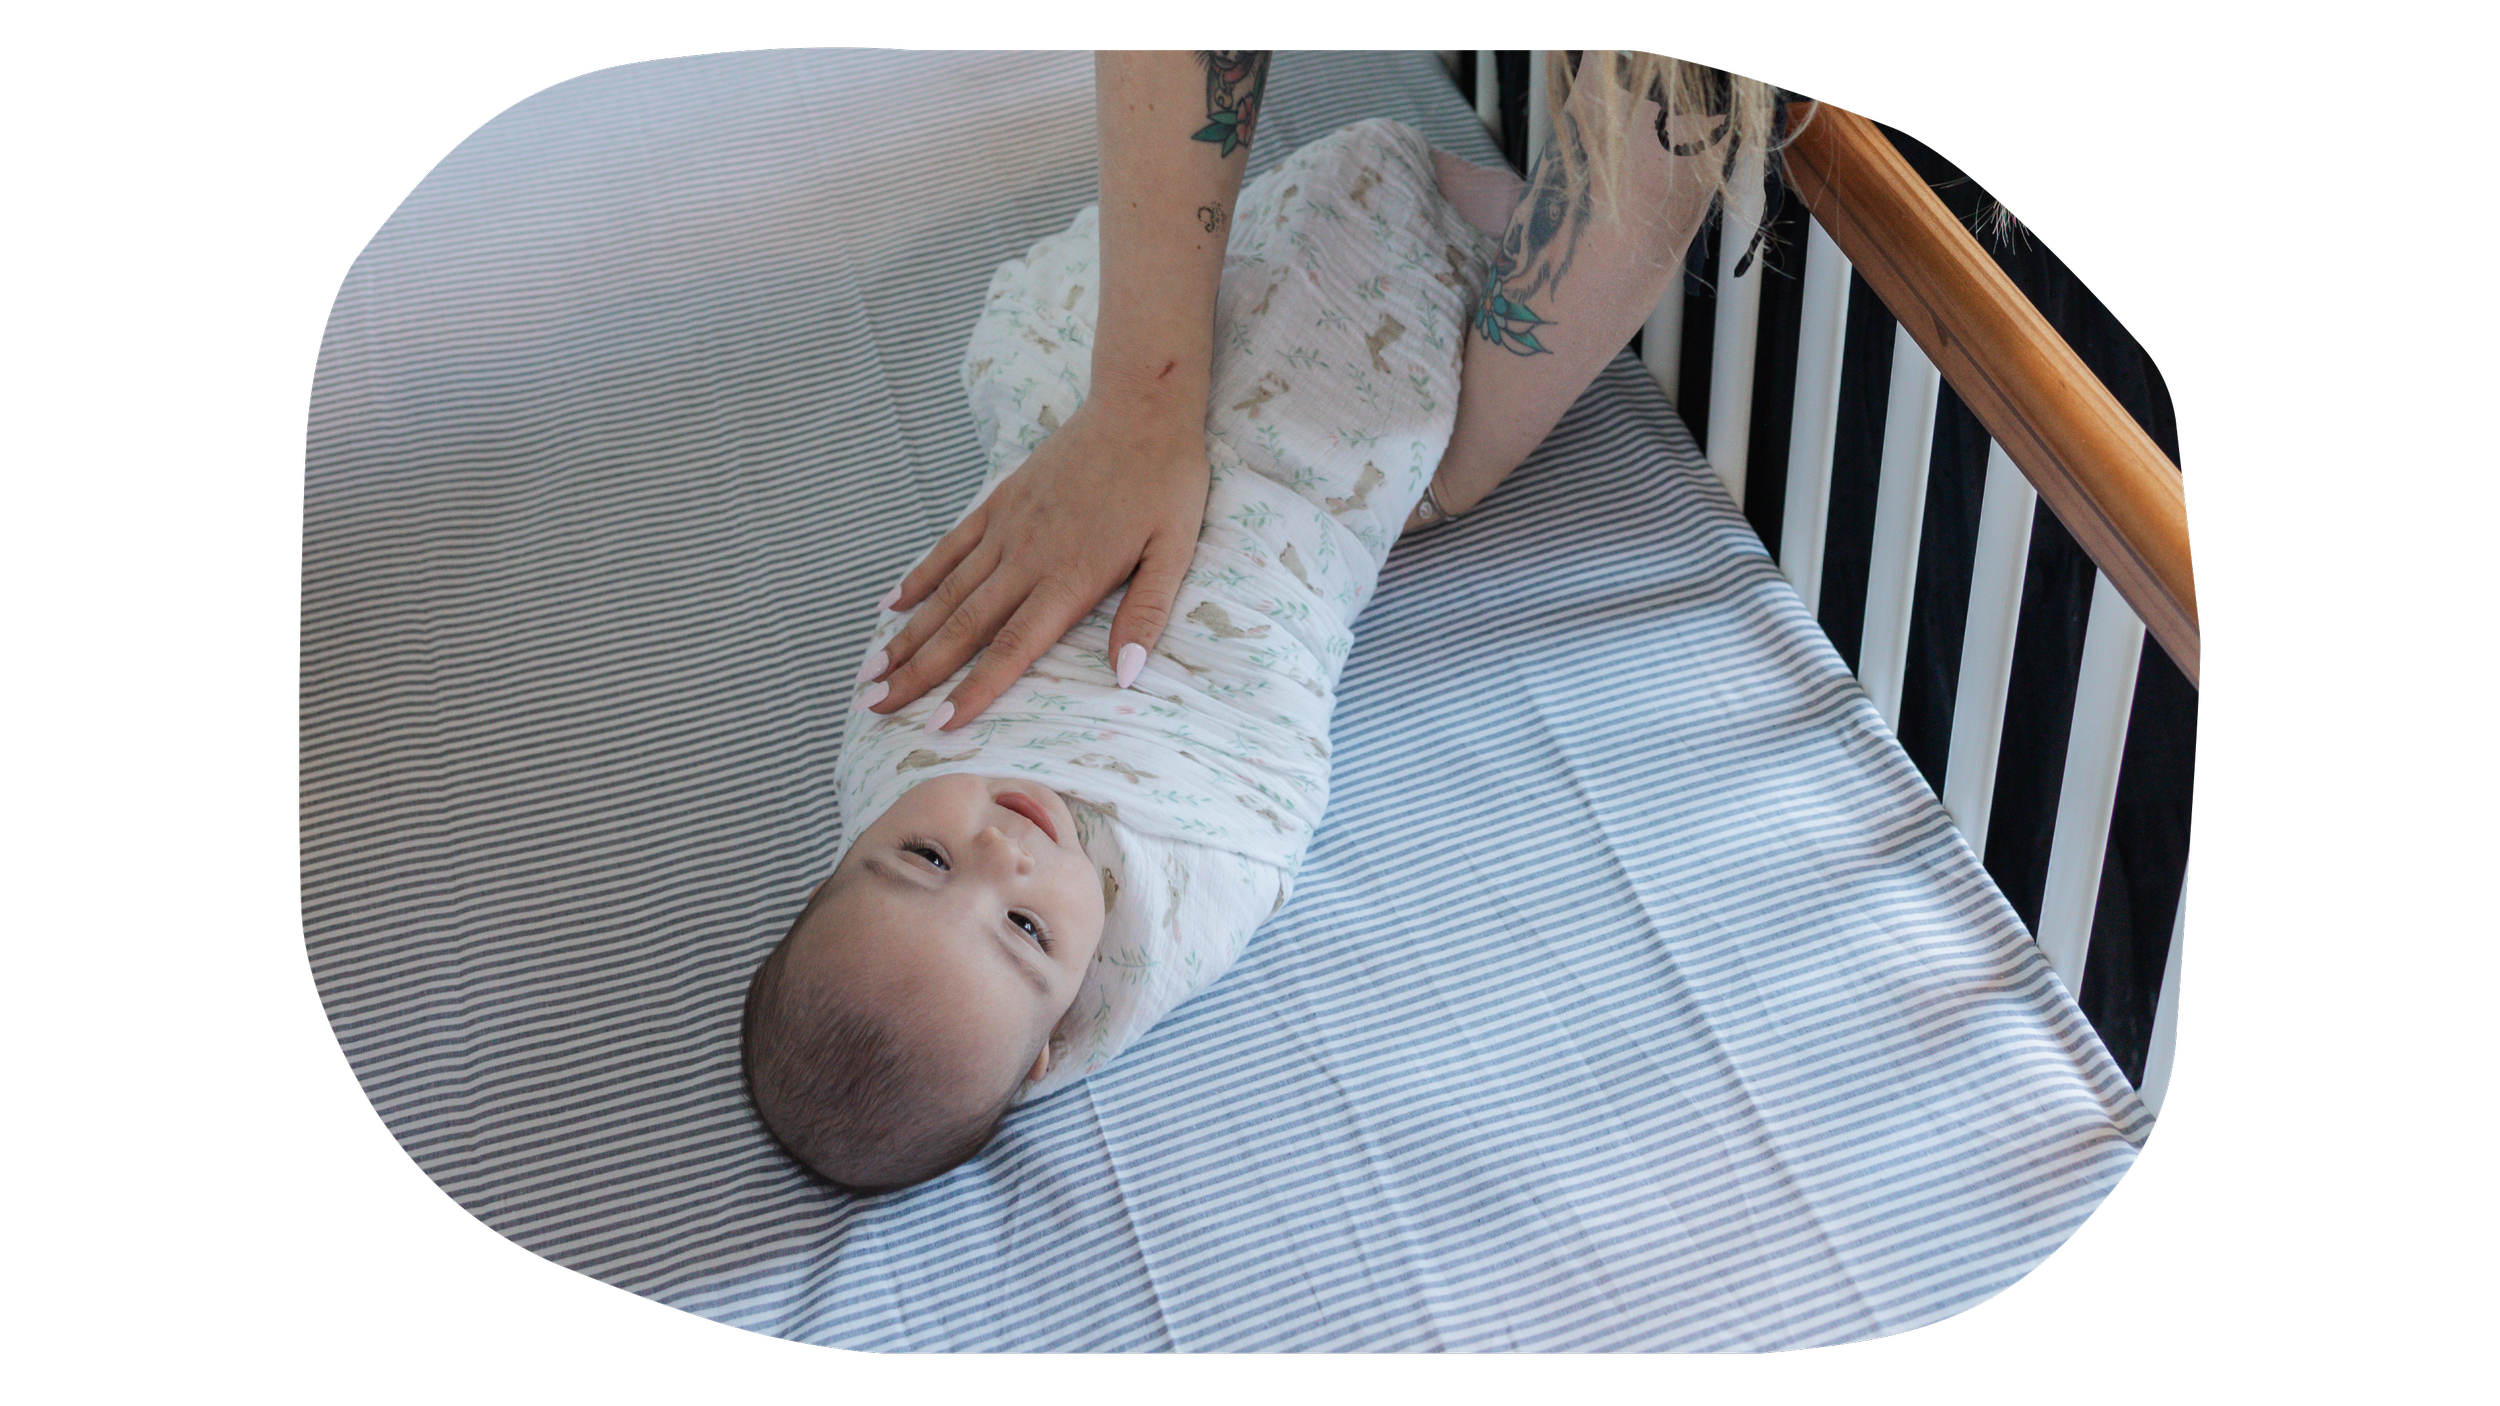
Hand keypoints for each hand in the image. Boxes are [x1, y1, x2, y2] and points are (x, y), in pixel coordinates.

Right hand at [864, 390, 1211, 730]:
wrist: (1141, 406)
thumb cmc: (1166, 483)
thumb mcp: (1175, 552)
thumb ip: (1146, 614)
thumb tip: (1125, 676)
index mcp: (1070, 579)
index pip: (1011, 648)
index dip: (972, 690)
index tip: (936, 727)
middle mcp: (1027, 558)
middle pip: (963, 627)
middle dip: (916, 673)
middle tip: (874, 707)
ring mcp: (1007, 527)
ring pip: (947, 592)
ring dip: (906, 635)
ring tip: (869, 672)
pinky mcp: (1001, 501)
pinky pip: (950, 547)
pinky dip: (918, 578)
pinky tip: (891, 606)